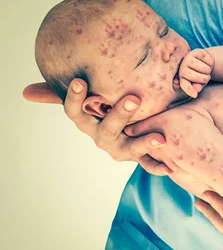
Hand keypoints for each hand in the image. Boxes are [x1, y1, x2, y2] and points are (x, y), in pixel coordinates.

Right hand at [22, 79, 170, 175]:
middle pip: (108, 127)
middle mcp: (103, 137)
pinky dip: (158, 166)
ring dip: (145, 142)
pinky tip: (169, 168)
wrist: (128, 134)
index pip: (75, 112)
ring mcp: (121, 149)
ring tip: (160, 138)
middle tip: (134, 98)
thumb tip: (25, 91)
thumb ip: (62, 93)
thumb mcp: (87, 101)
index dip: (75, 99)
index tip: (80, 81)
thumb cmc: (103, 110)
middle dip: (120, 114)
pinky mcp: (139, 157)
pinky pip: (149, 164)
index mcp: (88, 123)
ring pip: (131, 147)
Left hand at [177, 48, 214, 97]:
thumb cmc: (200, 74)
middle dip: (205, 79)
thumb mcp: (199, 83)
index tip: (195, 95)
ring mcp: (188, 58)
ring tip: (206, 69)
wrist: (203, 60)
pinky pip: (208, 60)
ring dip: (209, 70)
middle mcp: (182, 68)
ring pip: (204, 69)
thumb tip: (196, 90)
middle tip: (206, 77)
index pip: (185, 85)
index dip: (190, 90)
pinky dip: (211, 62)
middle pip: (198, 77)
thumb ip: (197, 86)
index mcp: (182, 78)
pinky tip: (207, 62)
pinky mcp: (196, 51)